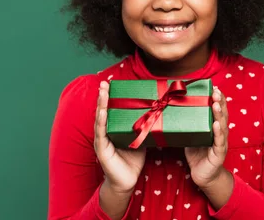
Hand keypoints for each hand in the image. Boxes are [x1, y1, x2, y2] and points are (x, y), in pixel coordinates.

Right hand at [94, 80, 146, 194]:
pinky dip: (101, 121)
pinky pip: (101, 133)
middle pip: (104, 110)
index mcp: (115, 127)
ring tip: (102, 92)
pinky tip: (102, 112)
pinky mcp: (102, 149)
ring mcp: (102, 140)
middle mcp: (106, 131)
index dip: (112, 96)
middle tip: (105, 82)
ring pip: (100, 118)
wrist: (127, 181)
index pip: (113, 108)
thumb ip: (146, 125)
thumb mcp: (142, 137)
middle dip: (104, 95)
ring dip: (101, 104)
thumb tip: (162, 111)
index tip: (113, 82)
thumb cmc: (134, 158)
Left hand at [185, 87, 228, 188]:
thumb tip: (171, 111)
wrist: (203, 176)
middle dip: (220, 101)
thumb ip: (187, 124)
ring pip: (222, 125)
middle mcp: (220, 132)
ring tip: (215, 103)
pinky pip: (219, 141)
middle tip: (216, 91)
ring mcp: (221, 142)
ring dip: (219, 113)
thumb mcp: (191, 136)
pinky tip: (217, 124)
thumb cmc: (197, 154)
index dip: (217, 98)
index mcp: (214, 126)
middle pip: (222, 114)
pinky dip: (218, 132)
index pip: (218, 109)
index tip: (214, 86)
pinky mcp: (218, 153)